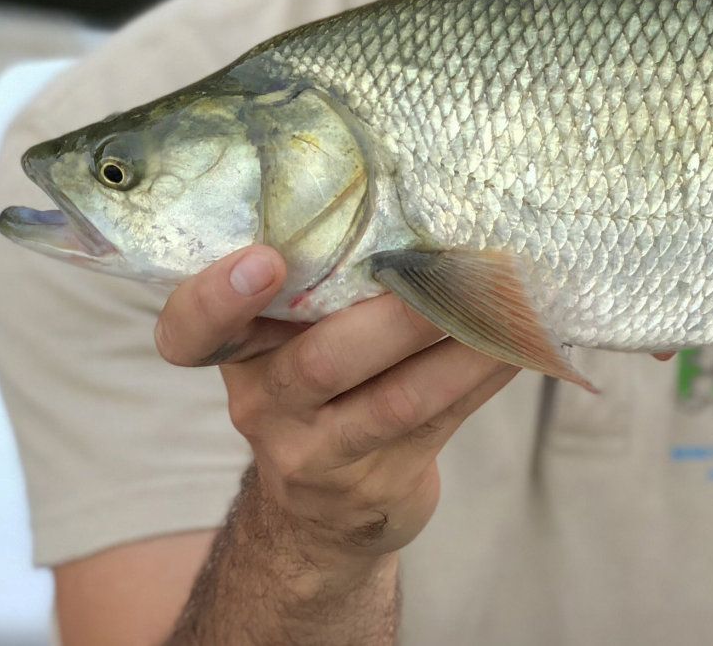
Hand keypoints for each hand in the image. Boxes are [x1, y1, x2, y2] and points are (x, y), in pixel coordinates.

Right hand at [153, 246, 519, 566]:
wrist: (323, 514)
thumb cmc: (321, 387)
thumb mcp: (294, 339)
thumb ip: (324, 282)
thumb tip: (420, 197)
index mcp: (239, 353)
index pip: (192, 333)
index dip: (216, 298)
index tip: (264, 259)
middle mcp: (266, 405)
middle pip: (321, 361)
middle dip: (397, 314)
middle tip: (454, 266)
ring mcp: (317, 454)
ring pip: (394, 400)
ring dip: (461, 345)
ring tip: (508, 299)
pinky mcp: (375, 484)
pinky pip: (439, 422)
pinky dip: (483, 376)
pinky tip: (520, 343)